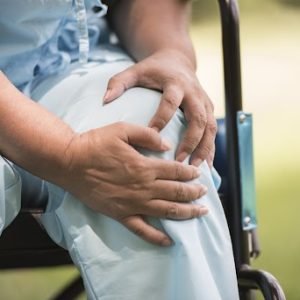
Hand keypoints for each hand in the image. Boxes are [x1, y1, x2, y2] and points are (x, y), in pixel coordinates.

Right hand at [62, 122, 207, 245]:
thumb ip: (148, 135)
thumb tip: (167, 145)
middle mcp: (143, 187)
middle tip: (204, 194)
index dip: (190, 173)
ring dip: (186, 213)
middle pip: (176, 192)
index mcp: (145, 166)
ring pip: (166, 211)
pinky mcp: (120, 214)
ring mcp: (133, 204)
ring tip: (200, 213)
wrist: (70, 162)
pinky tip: (169, 241)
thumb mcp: (122, 130)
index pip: (176, 171)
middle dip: (194, 193)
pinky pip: (142, 230)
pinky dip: (157, 237)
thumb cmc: (96, 144)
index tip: (199, 174)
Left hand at [103, 49, 216, 166]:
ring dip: (204, 149)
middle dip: (191, 141)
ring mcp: (204, 101)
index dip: (162, 119)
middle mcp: (193, 93)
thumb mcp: (136, 71)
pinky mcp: (209, 108)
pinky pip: (213, 130)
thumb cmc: (154, 69)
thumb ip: (119, 82)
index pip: (170, 102)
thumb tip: (105, 100)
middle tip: (179, 162)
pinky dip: (211, 148)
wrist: (177, 60)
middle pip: (198, 118)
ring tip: (194, 169)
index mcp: (174, 83)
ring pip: (210, 127)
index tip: (153, 137)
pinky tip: (206, 165)